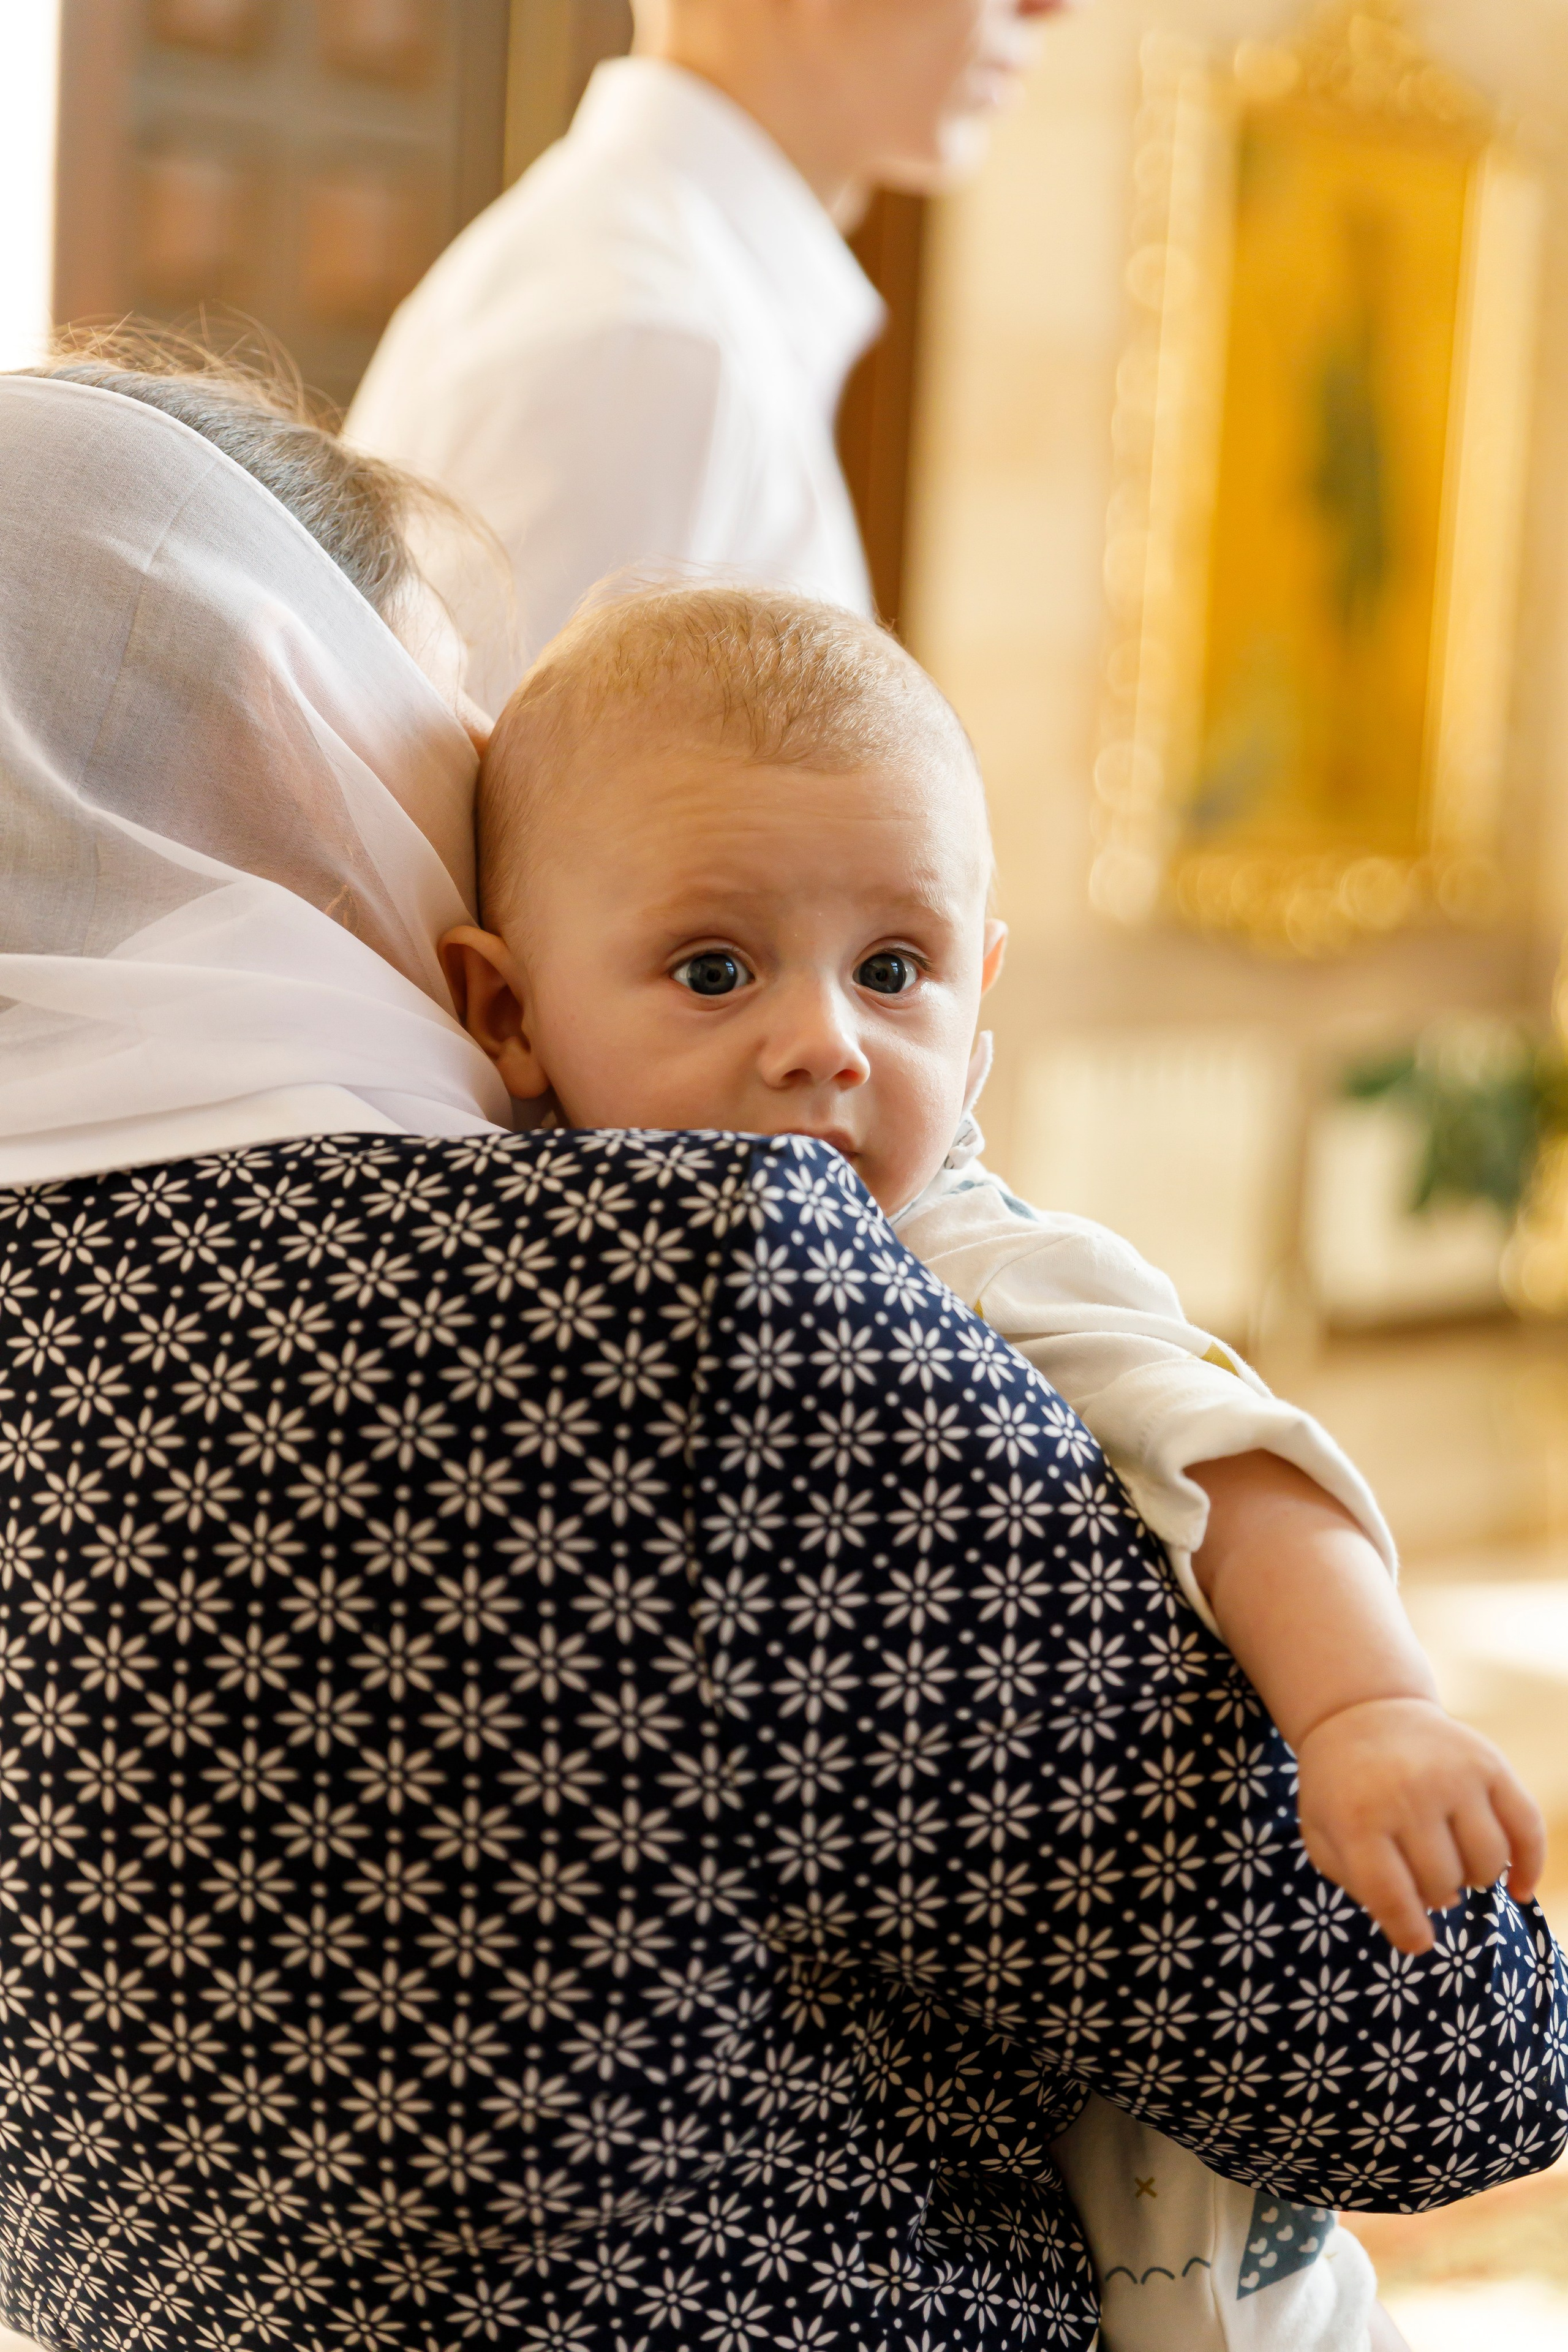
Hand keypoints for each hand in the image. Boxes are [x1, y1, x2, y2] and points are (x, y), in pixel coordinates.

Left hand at [1295, 1697, 1546, 1954]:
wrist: (1363, 1712)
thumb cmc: (1341, 1788)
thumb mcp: (1322, 1834)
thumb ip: (1358, 1885)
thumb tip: (1417, 1929)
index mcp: (1356, 1815)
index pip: (1391, 1896)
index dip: (1408, 1932)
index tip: (1417, 1941)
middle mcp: (1407, 1791)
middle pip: (1442, 1883)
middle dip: (1434, 1894)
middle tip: (1421, 1875)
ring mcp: (1453, 1774)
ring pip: (1488, 1863)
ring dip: (1473, 1878)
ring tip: (1451, 1861)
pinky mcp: (1490, 1763)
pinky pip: (1527, 1829)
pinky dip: (1529, 1867)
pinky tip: (1518, 1888)